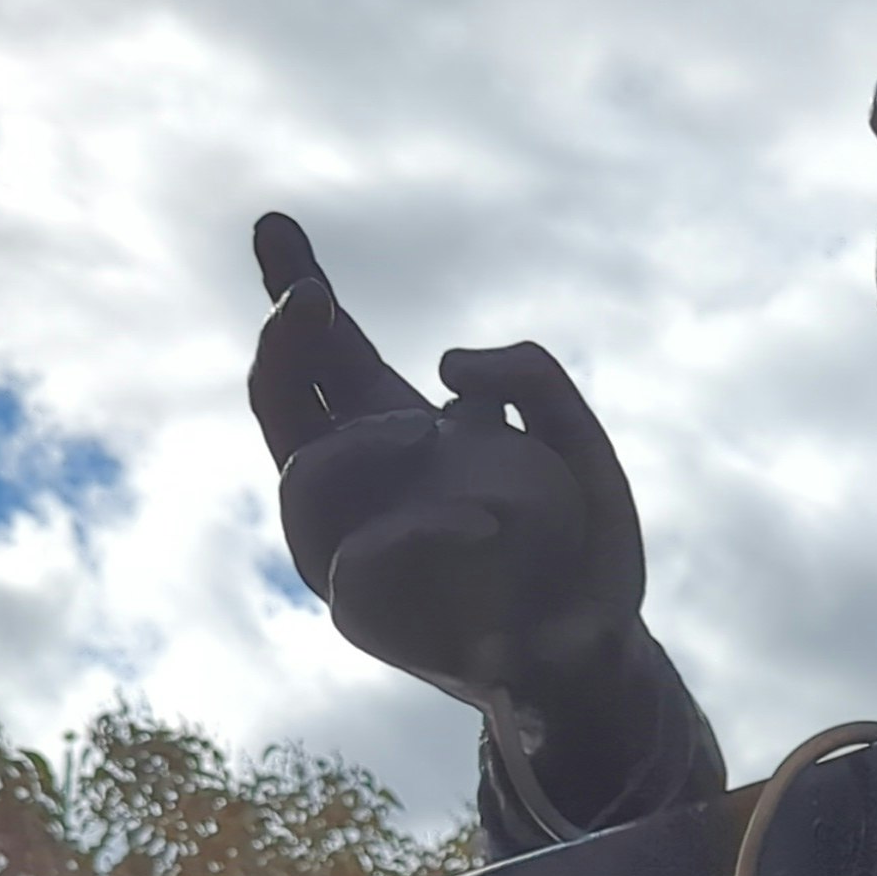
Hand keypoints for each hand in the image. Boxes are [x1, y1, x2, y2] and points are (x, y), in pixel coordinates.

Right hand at [247, 214, 649, 711]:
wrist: (601, 652)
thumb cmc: (581, 547)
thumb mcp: (576, 441)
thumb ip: (532, 378)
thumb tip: (445, 371)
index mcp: (398, 433)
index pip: (331, 355)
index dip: (296, 288)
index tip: (275, 223)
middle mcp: (359, 485)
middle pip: (282, 401)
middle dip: (286, 341)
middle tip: (314, 300)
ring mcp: (348, 549)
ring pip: (304, 472)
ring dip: (369, 445)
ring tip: (431, 440)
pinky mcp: (363, 616)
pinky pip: (357, 559)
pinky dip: (422, 531)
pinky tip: (484, 523)